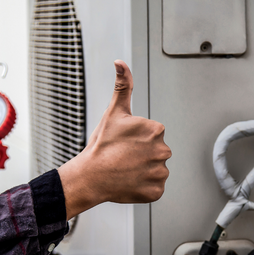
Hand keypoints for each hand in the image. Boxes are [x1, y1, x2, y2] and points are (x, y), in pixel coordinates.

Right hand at [58, 60, 171, 219]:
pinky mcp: (157, 191)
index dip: (136, 139)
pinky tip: (129, 181)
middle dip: (142, 154)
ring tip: (125, 169)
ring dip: (143, 170)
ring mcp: (160, 173)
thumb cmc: (101, 144)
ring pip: (155, 169)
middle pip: (156, 152)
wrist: (90, 176)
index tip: (123, 143)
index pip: (152, 134)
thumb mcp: (113, 111)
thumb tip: (120, 63)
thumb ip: (123, 85)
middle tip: (123, 157)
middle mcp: (163, 151)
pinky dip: (143, 186)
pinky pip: (154, 187)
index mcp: (156, 130)